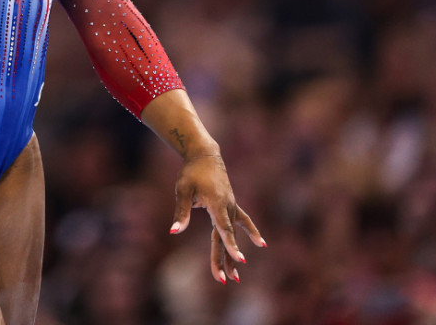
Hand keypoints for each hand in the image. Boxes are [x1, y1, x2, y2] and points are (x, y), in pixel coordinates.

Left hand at [170, 154, 264, 283]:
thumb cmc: (191, 172)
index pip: (224, 229)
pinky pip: (243, 221)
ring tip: (237, 277)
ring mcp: (231, 207)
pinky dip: (252, 232)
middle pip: (226, 237)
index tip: (239, 259)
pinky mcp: (232, 206)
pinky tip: (262, 244)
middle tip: (225, 280)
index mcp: (216, 204)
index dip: (231, 244)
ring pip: (233, 234)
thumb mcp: (182, 190)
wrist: (204, 155)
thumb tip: (174, 232)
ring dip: (233, 254)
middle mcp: (227, 207)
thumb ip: (181, 212)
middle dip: (226, 259)